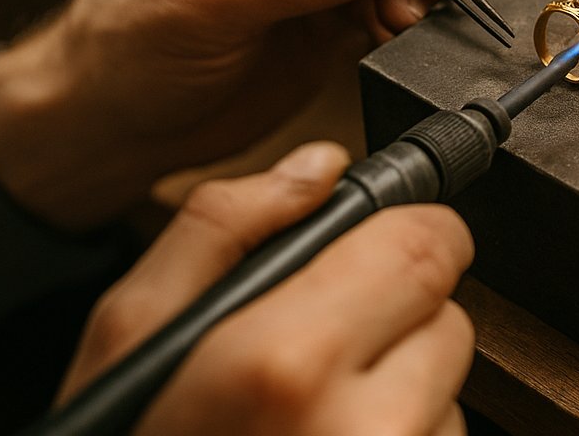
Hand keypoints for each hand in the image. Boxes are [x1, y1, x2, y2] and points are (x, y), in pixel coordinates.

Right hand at [59, 142, 474, 435]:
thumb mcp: (129, 341)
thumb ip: (223, 229)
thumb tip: (318, 168)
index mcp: (287, 364)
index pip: (430, 242)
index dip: (400, 235)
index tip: (370, 250)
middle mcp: (366, 430)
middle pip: (449, 311)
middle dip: (395, 315)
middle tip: (314, 356)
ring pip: (449, 390)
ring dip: (398, 393)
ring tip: (307, 429)